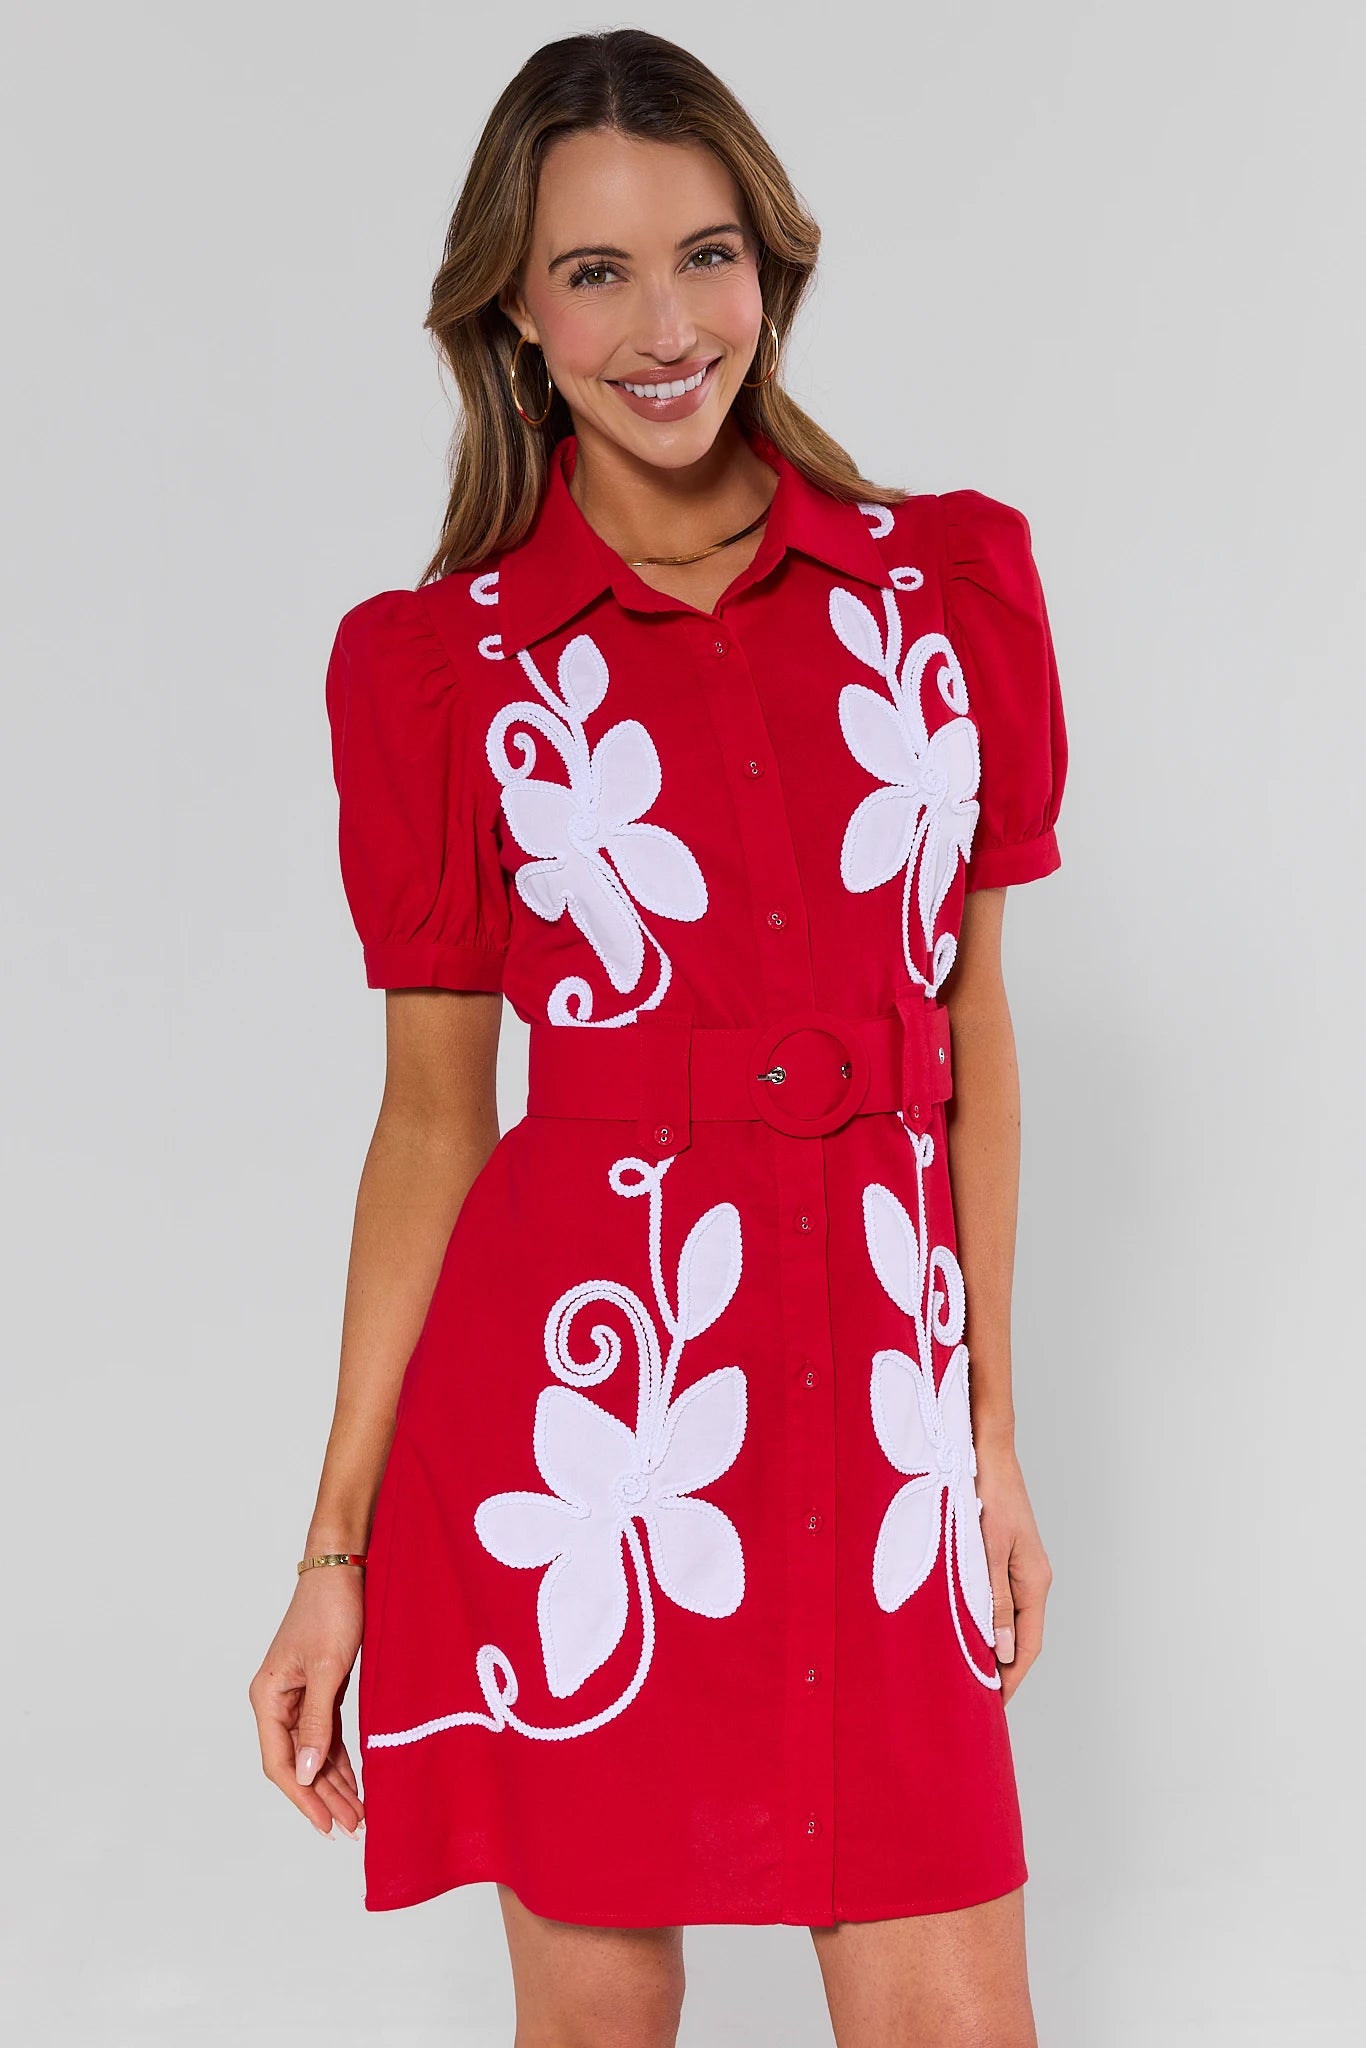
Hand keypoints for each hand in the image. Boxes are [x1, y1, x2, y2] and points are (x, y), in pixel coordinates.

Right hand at [248, 1567, 365, 1837]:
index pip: (280, 1762)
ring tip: (358, 1813)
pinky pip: (326, 1733)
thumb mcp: (327, 1668)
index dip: (303, 1798)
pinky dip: (340, 1758)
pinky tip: (356, 1780)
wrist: (342, 1569)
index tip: (326, 1825)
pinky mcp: (319, 1687)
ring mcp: (298, 1695)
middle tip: (352, 1826)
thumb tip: (304, 1774)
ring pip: (313, 1751)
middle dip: (324, 1796)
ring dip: (334, 1782)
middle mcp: (278, 1700)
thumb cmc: (331, 1610)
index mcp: (268, 1697)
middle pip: (297, 1763)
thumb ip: (316, 1723)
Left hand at [973, 1436, 1051, 1706]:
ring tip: (968, 1672)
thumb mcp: (987, 1551)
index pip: (1029, 1645)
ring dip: (993, 1646)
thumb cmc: (988, 1495)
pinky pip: (1000, 1599)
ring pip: (1010, 1619)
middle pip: (1022, 1636)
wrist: (987, 1453)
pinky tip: (966, 1629)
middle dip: (1003, 1669)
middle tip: (977, 1698)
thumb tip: (1004, 1650)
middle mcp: (1032, 1578)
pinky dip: (986, 1620)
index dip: (1011, 1678)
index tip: (993, 1706)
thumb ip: (995, 1601)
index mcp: (1034, 1581)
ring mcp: (1020, 1567)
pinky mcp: (1005, 1555)